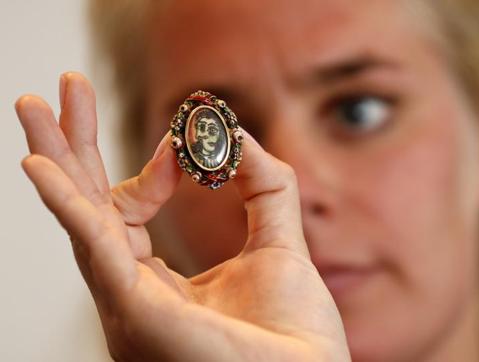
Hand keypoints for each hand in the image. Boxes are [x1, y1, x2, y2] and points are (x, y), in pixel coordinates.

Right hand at [16, 73, 349, 361]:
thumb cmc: (293, 333)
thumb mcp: (279, 243)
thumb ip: (263, 187)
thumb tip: (235, 132)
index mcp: (158, 284)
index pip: (129, 213)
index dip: (153, 170)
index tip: (183, 144)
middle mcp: (133, 295)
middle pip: (89, 210)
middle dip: (72, 148)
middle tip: (59, 91)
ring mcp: (131, 307)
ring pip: (80, 223)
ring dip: (56, 162)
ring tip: (32, 105)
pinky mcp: (141, 313)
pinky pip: (96, 251)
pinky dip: (68, 206)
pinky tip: (41, 167)